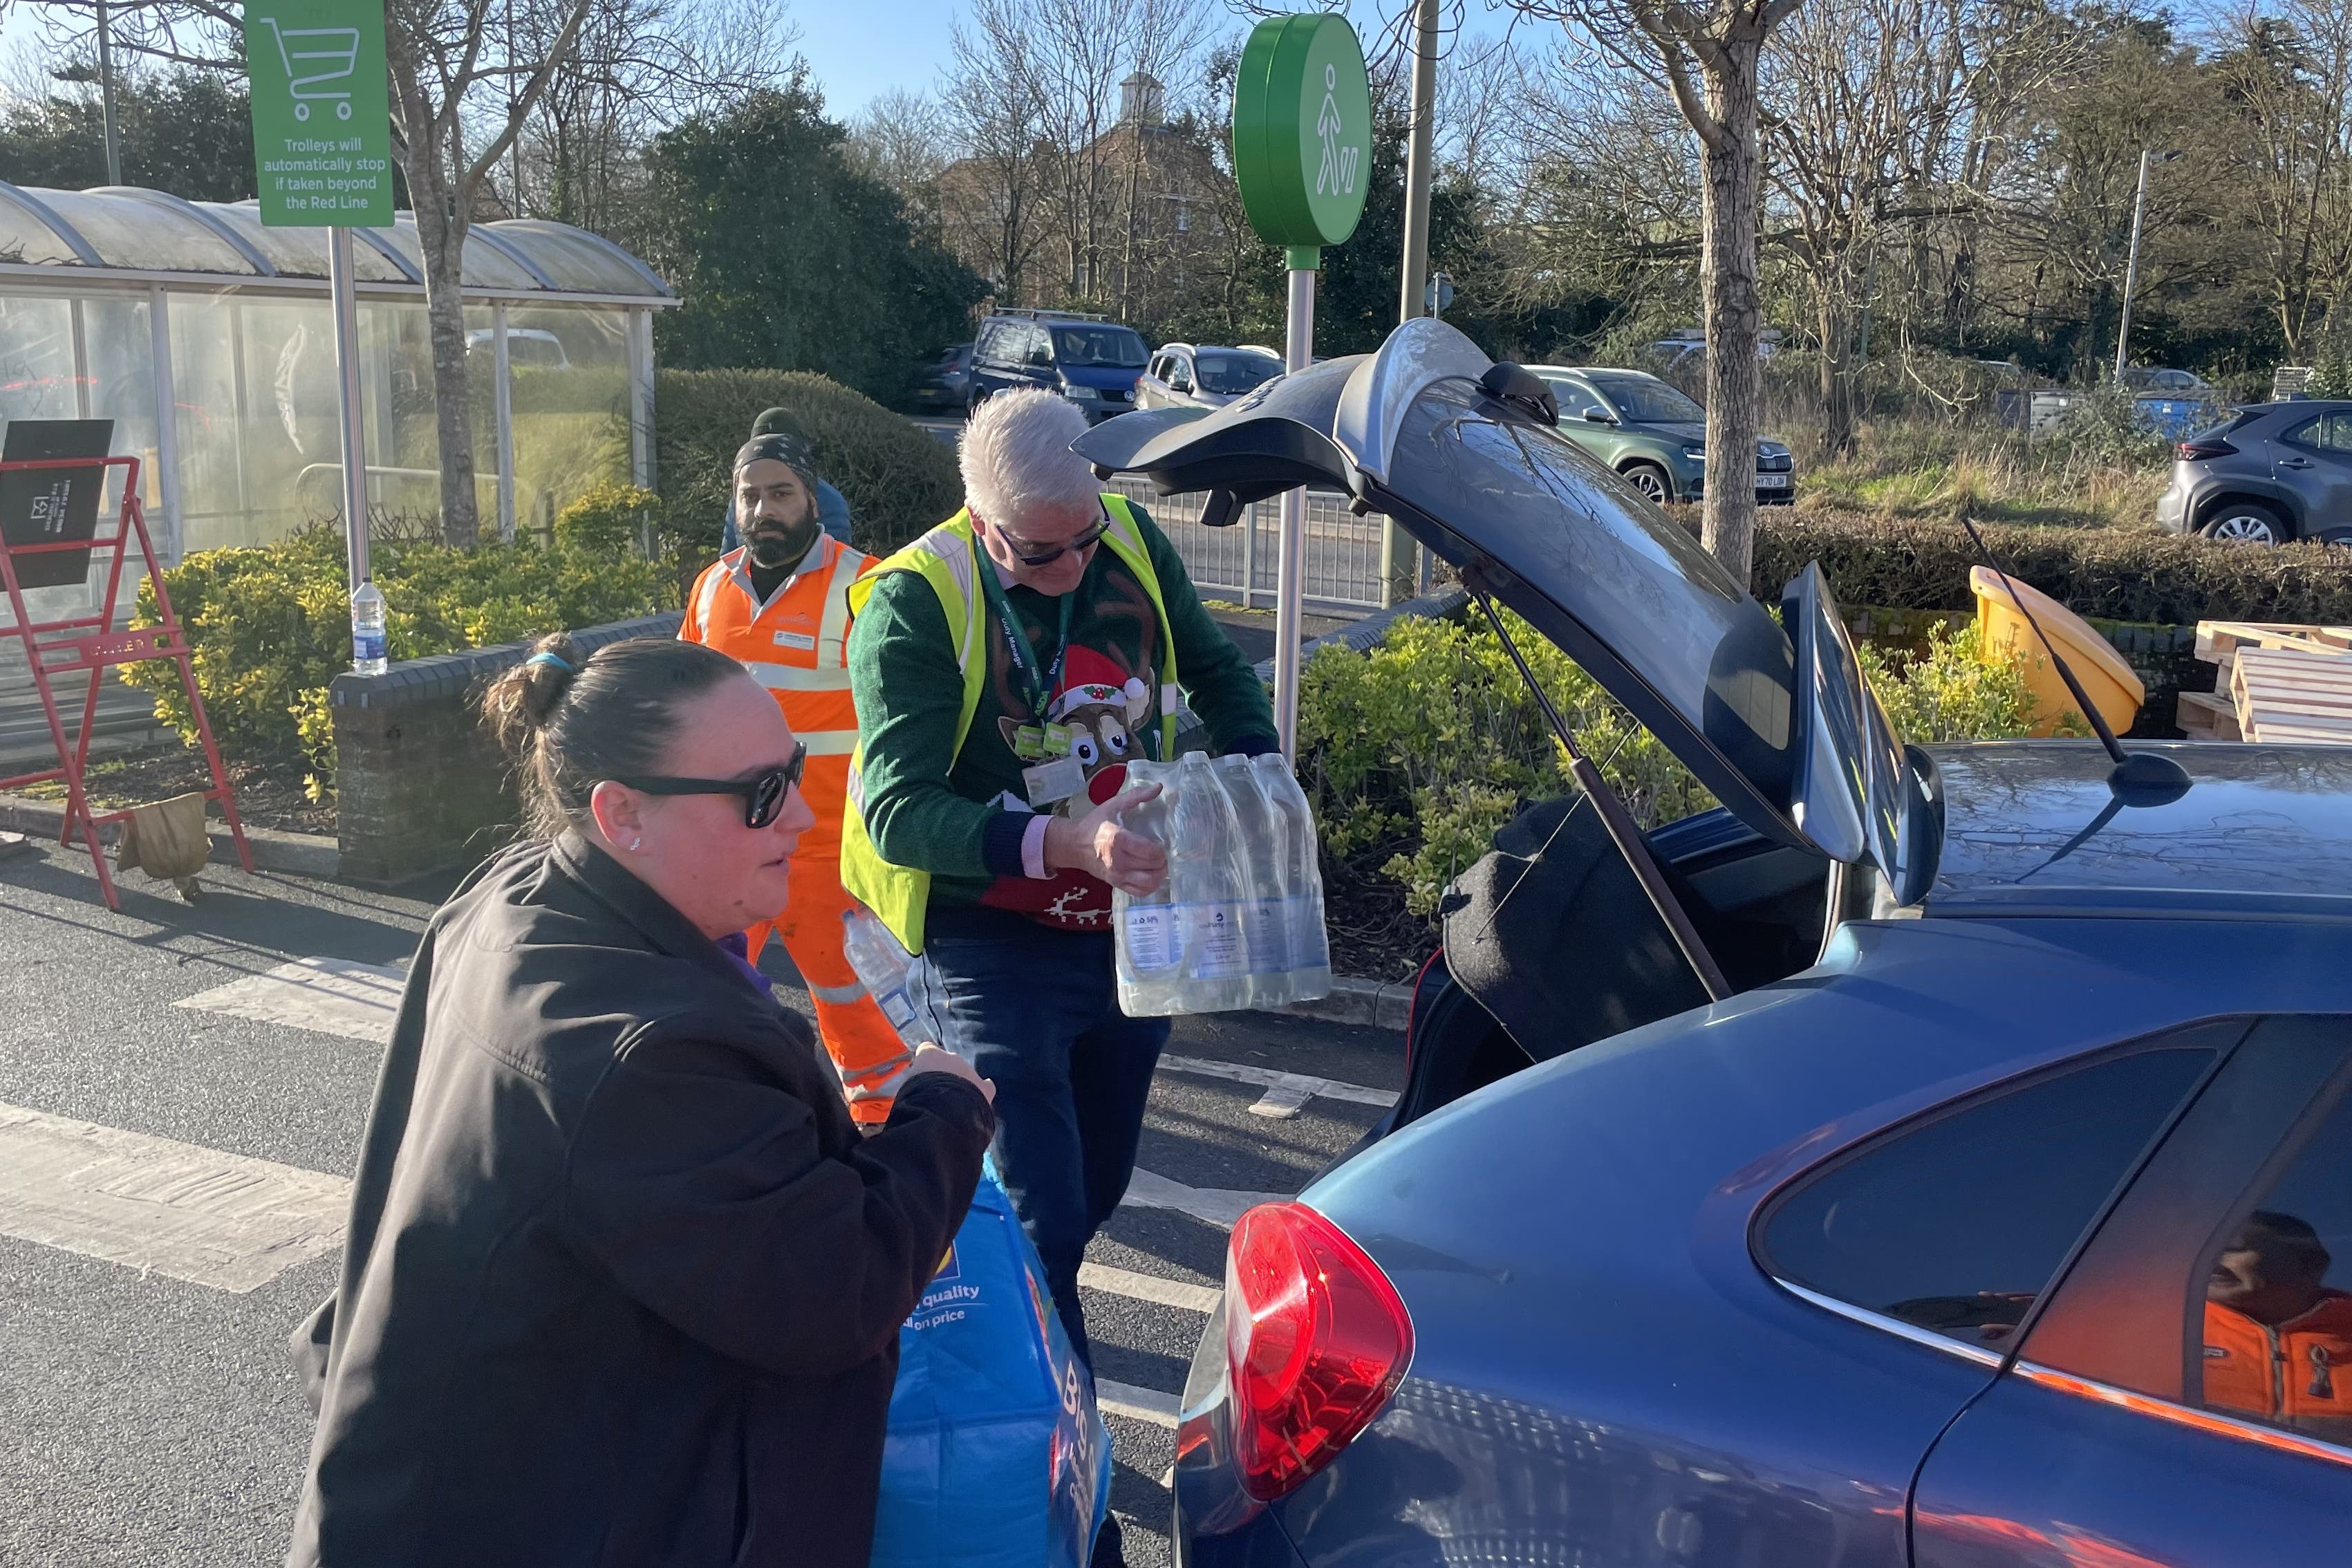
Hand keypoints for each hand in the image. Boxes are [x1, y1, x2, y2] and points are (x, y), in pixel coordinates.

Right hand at [902, 1043, 993, 1103]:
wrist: (940, 1108)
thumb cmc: (915, 1095)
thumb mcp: (906, 1086)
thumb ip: (912, 1082)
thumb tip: (912, 1091)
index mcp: (929, 1053)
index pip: (926, 1050)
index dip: (924, 1063)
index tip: (920, 1075)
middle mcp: (952, 1057)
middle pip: (947, 1063)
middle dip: (943, 1076)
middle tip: (935, 1094)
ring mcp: (969, 1070)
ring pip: (965, 1075)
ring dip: (960, 1085)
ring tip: (952, 1103)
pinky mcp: (983, 1087)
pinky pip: (986, 1086)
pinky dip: (982, 1091)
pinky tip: (980, 1098)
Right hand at [1044, 783, 1167, 895]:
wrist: (1073, 845)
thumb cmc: (1095, 824)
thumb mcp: (1113, 805)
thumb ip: (1136, 796)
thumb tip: (1158, 787)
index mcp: (1118, 839)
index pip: (1150, 851)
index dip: (1161, 849)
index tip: (1161, 843)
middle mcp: (1118, 860)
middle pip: (1152, 868)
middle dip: (1163, 861)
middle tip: (1163, 854)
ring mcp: (1116, 875)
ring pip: (1148, 883)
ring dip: (1159, 875)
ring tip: (1159, 866)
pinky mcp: (1115, 884)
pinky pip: (1139, 892)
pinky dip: (1150, 887)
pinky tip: (1151, 876)